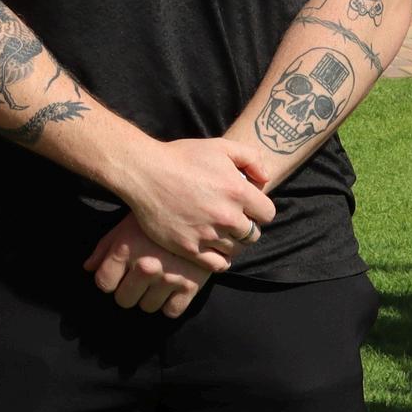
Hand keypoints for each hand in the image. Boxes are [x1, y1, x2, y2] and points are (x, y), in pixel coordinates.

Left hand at [83, 216, 212, 316]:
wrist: (201, 211)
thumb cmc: (158, 217)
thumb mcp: (127, 225)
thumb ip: (105, 248)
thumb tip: (88, 268)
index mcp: (126, 249)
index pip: (104, 283)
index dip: (109, 280)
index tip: (117, 275)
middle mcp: (146, 266)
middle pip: (124, 300)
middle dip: (129, 290)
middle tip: (138, 278)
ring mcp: (169, 278)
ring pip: (147, 307)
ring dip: (150, 296)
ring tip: (157, 279)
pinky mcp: (191, 286)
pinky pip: (171, 311)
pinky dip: (171, 303)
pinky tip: (172, 287)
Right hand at [112, 138, 273, 272]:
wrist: (145, 173)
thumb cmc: (181, 157)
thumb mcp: (220, 146)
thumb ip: (250, 158)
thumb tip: (265, 178)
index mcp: (238, 191)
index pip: (267, 214)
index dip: (259, 210)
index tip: (247, 207)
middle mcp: (226, 216)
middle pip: (252, 234)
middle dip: (245, 227)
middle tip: (231, 219)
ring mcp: (208, 235)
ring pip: (235, 249)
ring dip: (231, 242)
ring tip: (219, 231)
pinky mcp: (189, 248)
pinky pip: (217, 265)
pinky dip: (220, 260)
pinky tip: (213, 249)